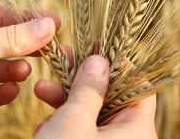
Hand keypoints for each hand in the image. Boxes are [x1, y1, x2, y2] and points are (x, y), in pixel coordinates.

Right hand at [34, 55, 157, 138]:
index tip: (97, 48)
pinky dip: (63, 124)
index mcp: (137, 132)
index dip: (119, 65)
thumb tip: (100, 60)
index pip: (138, 87)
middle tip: (61, 60)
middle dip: (80, 80)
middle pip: (110, 97)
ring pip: (91, 113)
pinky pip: (81, 132)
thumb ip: (89, 88)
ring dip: (65, 101)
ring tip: (41, 91)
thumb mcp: (74, 121)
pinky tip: (44, 127)